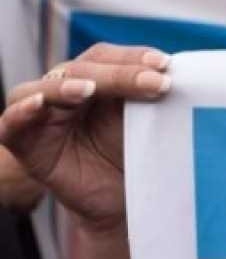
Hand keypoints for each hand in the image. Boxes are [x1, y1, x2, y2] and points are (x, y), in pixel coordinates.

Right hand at [0, 44, 171, 234]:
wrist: (123, 201)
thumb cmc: (134, 155)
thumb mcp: (146, 121)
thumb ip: (150, 94)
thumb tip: (176, 72)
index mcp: (94, 79)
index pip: (106, 57)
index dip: (133, 57)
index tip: (165, 64)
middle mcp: (65, 90)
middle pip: (83, 69)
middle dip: (120, 74)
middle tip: (156, 82)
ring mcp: (42, 115)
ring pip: (46, 88)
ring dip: (67, 86)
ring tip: (89, 90)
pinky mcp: (24, 143)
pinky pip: (12, 123)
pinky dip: (23, 111)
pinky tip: (39, 105)